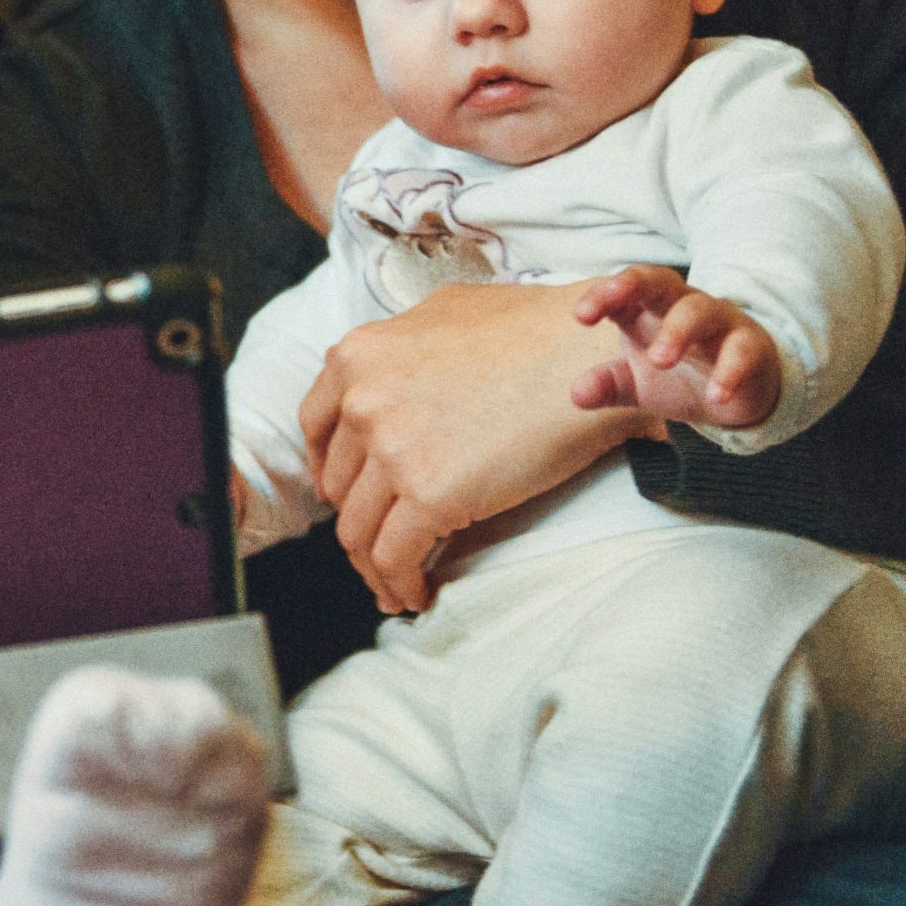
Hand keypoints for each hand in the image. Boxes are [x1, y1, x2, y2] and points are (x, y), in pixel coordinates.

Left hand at [299, 280, 661, 615]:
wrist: (590, 354)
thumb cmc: (535, 329)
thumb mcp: (445, 312)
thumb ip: (403, 345)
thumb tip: (389, 375)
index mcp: (357, 357)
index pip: (316, 426)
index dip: (328, 467)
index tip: (343, 492)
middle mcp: (362, 401)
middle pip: (340, 484)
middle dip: (358, 518)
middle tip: (381, 541)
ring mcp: (391, 449)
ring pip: (358, 530)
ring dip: (372, 566)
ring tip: (395, 585)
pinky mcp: (428, 494)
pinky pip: (394, 557)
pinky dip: (399, 584)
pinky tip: (417, 594)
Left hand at [571, 266, 784, 430]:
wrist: (740, 393)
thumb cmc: (681, 375)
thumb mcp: (638, 384)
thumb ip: (609, 384)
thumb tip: (576, 395)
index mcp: (649, 308)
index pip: (623, 289)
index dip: (602, 295)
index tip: (581, 316)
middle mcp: (682, 305)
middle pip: (659, 280)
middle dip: (633, 286)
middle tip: (612, 307)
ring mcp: (720, 322)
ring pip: (699, 310)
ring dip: (678, 331)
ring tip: (660, 361)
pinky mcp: (752, 346)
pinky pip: (742, 350)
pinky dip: (729, 372)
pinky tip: (716, 397)